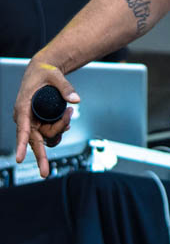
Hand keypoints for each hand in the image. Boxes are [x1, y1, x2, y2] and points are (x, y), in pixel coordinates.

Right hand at [13, 59, 79, 177]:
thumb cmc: (44, 72)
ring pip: (46, 138)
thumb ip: (65, 87)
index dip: (22, 145)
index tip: (19, 159)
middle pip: (34, 141)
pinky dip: (59, 130)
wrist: (42, 70)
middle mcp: (25, 118)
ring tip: (69, 114)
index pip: (23, 130)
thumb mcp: (55, 76)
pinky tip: (67, 121)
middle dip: (40, 157)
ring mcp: (32, 122)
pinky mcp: (39, 123)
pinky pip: (49, 134)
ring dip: (59, 130)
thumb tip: (76, 100)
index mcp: (23, 108)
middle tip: (45, 173)